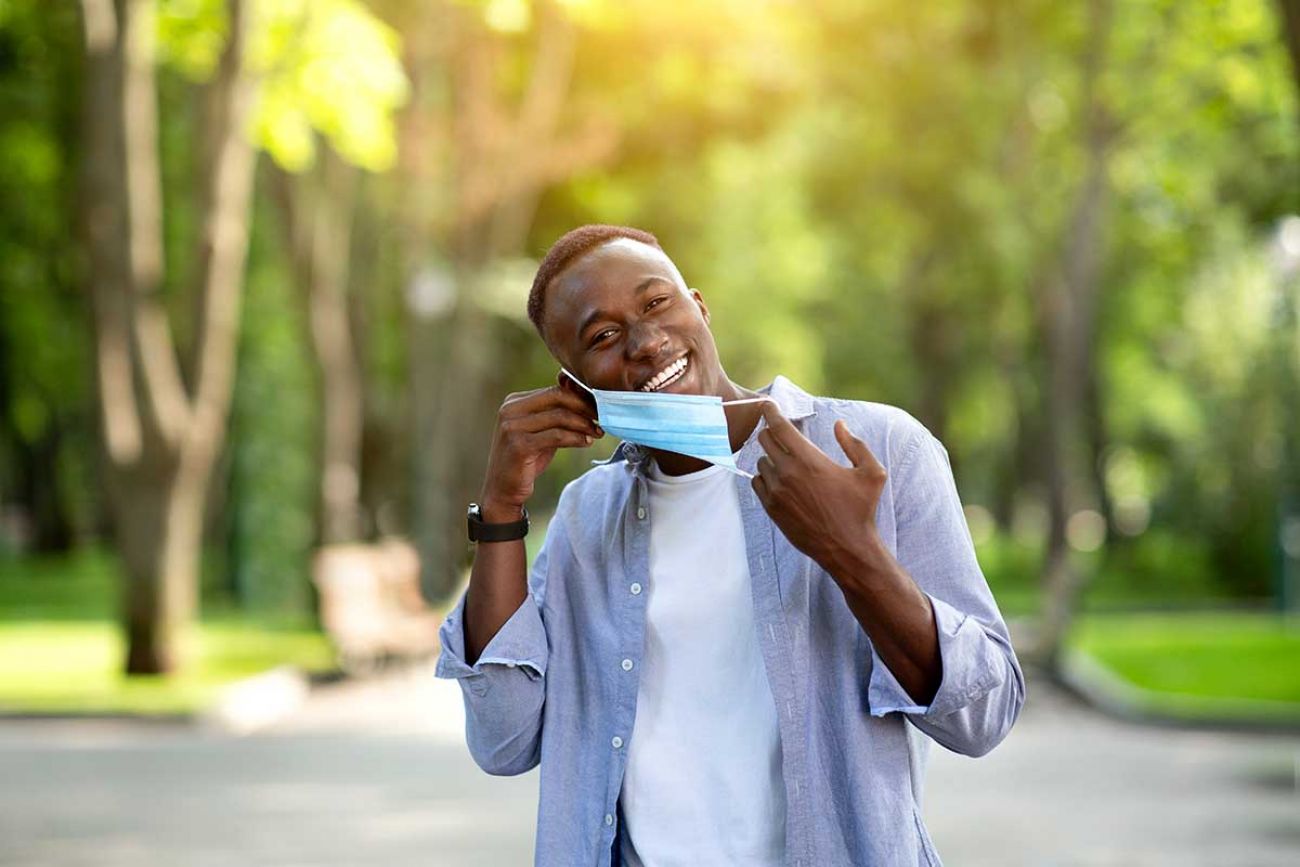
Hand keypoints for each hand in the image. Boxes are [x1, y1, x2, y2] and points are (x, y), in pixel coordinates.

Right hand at [479, 373, 603, 518]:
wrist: (503, 490)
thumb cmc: (524, 460)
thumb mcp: (540, 431)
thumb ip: (555, 415)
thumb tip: (585, 399)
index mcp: (514, 402)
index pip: (554, 390)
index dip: (580, 397)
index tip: (599, 408)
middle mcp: (510, 410)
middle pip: (557, 397)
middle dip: (584, 407)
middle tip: (602, 418)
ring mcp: (512, 427)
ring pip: (559, 416)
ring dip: (584, 424)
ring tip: (597, 433)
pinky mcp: (518, 445)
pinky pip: (556, 436)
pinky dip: (575, 438)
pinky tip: (586, 442)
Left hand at [751, 402, 887, 572]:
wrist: (847, 548)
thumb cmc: (861, 510)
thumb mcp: (872, 473)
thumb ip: (856, 445)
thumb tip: (840, 425)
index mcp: (809, 460)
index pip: (779, 427)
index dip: (771, 411)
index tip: (767, 404)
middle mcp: (788, 473)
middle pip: (764, 439)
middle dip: (772, 433)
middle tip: (784, 436)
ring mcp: (776, 492)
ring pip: (760, 461)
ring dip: (771, 458)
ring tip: (789, 464)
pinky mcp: (771, 508)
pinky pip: (757, 482)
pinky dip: (766, 478)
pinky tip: (782, 481)